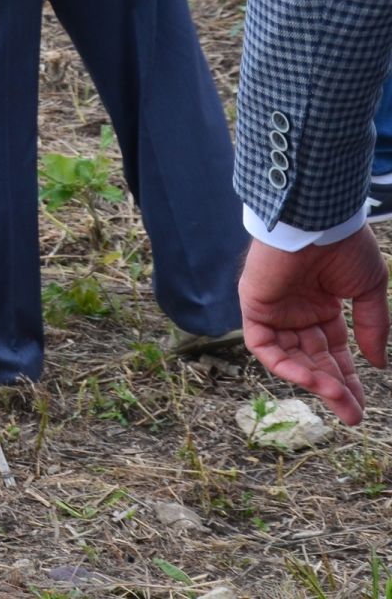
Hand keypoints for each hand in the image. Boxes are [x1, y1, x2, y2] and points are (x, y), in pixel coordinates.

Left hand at [240, 228, 389, 424]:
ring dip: (314, 380)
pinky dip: (285, 365)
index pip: (333, 350)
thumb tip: (379, 365)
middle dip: (333, 387)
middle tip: (352, 413)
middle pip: (313, 359)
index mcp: (322, 306)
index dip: (346, 377)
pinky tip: (312, 379)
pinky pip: (264, 346)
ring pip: (290, 358)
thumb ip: (372, 327)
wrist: (316, 220)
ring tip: (338, 398)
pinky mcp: (254, 307)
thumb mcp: (367, 290)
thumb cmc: (343, 246)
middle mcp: (296, 312)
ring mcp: (274, 310)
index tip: (360, 405)